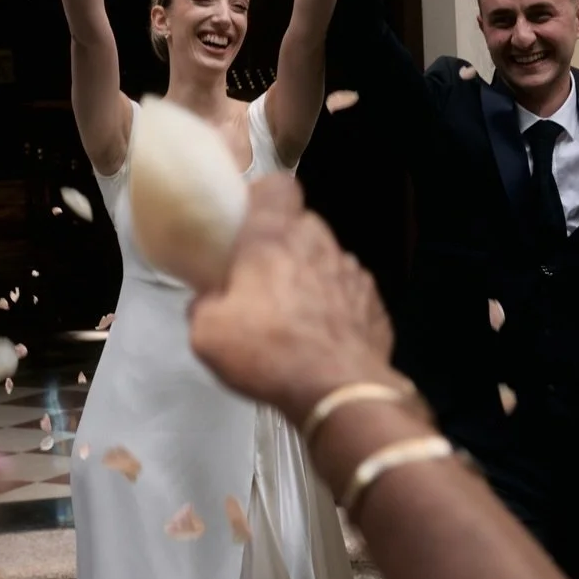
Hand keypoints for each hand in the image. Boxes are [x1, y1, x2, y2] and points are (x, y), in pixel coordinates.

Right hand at [190, 175, 410, 424]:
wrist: (338, 392)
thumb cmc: (268, 352)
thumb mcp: (207, 334)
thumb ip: (202, 305)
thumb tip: (207, 300)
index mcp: (274, 237)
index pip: (277, 186)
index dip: (264, 198)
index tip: (249, 222)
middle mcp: (319, 242)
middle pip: (302, 226)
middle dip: (284, 245)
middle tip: (263, 279)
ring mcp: (353, 272)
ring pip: (327, 260)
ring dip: (312, 277)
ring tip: (295, 315)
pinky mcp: (375, 304)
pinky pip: (349, 294)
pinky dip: (336, 307)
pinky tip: (323, 337)